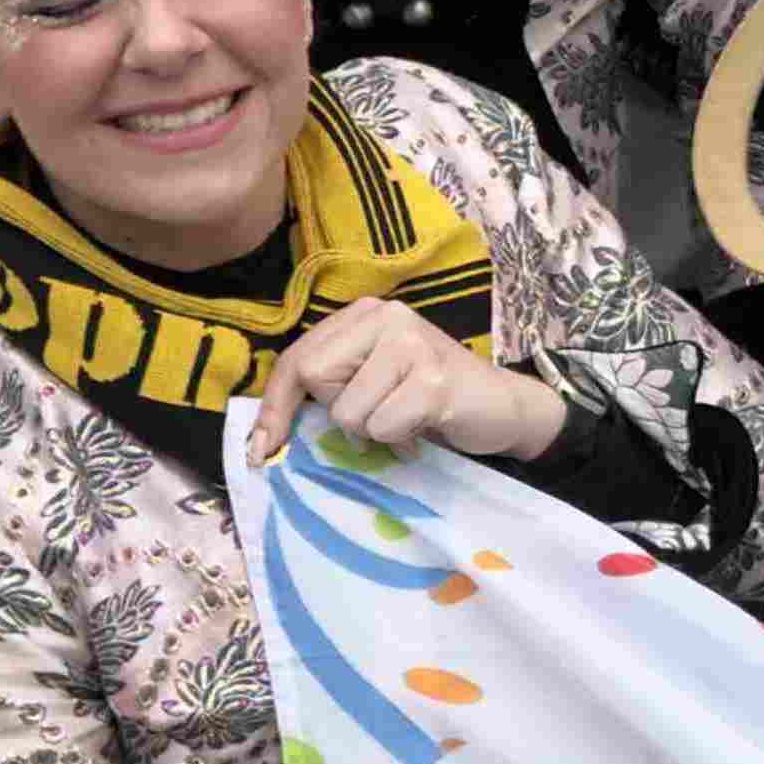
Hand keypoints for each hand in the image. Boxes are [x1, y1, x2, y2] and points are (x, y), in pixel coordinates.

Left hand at [234, 293, 568, 476]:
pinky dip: (399, 440)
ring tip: (407, 420)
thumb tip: (262, 439)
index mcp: (365, 313)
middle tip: (380, 412)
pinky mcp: (433, 379)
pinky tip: (424, 428)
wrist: (503, 407)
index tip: (261, 450)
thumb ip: (331, 386)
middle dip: (340, 411)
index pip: (297, 358)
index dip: (275, 406)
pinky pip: (382, 426)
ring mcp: (412, 343)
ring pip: (348, 411)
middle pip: (315, 377)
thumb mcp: (372, 380)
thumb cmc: (429, 399)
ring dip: (375, 431)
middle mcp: (386, 316)